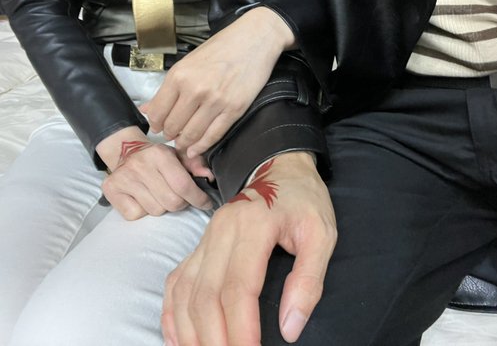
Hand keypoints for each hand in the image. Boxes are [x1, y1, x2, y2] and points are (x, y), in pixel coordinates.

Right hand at [96, 127, 213, 219]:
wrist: (125, 151)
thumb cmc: (157, 158)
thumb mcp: (178, 155)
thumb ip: (196, 164)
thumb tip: (208, 177)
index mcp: (159, 154)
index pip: (183, 185)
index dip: (198, 198)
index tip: (205, 203)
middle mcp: (140, 165)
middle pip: (172, 202)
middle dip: (181, 203)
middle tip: (180, 198)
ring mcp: (124, 178)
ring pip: (156, 210)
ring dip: (162, 207)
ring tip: (159, 195)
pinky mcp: (111, 190)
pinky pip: (136, 215)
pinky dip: (143, 211)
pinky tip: (143, 198)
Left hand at [141, 7, 295, 158]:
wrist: (254, 39)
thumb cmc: (221, 48)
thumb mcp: (188, 63)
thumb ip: (167, 89)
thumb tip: (146, 109)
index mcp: (179, 76)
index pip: (158, 112)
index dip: (155, 124)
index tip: (157, 127)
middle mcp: (195, 90)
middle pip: (173, 126)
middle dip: (169, 135)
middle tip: (171, 136)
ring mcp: (216, 101)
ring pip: (192, 134)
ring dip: (184, 143)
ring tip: (182, 144)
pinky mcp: (234, 109)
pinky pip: (214, 135)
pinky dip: (202, 146)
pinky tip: (195, 150)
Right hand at [162, 151, 336, 345]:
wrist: (280, 168)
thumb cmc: (304, 201)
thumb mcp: (322, 234)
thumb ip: (309, 280)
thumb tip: (290, 328)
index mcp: (253, 225)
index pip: (238, 286)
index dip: (240, 328)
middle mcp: (220, 231)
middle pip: (205, 294)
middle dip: (214, 338)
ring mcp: (204, 237)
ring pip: (185, 292)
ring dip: (190, 332)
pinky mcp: (198, 245)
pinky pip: (176, 282)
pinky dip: (173, 314)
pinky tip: (179, 339)